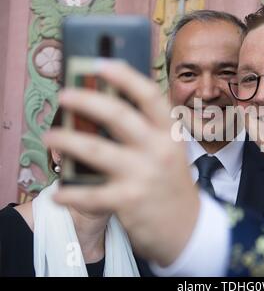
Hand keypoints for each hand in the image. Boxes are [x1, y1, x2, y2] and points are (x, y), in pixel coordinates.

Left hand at [44, 60, 199, 265]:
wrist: (186, 226)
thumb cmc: (172, 183)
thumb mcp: (169, 151)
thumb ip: (146, 131)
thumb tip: (106, 108)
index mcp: (170, 134)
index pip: (149, 96)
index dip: (125, 76)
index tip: (101, 64)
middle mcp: (158, 149)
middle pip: (117, 115)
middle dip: (85, 100)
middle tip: (64, 95)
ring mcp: (143, 175)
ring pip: (95, 150)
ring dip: (66, 140)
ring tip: (50, 136)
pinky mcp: (128, 200)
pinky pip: (90, 194)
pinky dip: (70, 193)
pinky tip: (59, 193)